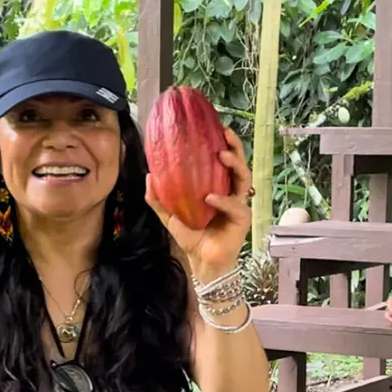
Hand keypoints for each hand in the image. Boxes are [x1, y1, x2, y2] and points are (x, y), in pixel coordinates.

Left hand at [146, 127, 251, 280]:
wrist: (202, 262)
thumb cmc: (191, 238)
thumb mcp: (170, 216)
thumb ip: (158, 200)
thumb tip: (148, 176)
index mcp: (219, 188)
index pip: (225, 163)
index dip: (224, 145)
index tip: (216, 129)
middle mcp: (231, 193)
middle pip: (239, 164)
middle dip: (235, 147)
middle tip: (225, 134)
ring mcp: (239, 204)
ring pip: (244, 179)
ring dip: (234, 165)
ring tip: (221, 156)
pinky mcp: (242, 218)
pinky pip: (234, 205)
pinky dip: (222, 200)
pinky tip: (210, 197)